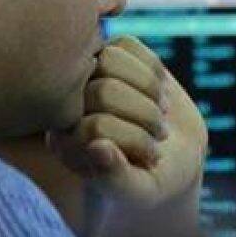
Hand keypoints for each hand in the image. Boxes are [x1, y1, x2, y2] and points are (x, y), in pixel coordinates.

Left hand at [50, 36, 207, 210]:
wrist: (171, 157)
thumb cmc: (151, 181)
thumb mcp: (139, 192)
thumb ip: (116, 179)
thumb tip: (99, 148)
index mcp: (64, 143)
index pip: (97, 126)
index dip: (135, 140)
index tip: (152, 158)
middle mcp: (69, 106)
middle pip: (104, 90)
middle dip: (145, 115)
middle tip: (161, 134)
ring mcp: (88, 77)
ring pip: (111, 57)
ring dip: (149, 87)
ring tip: (160, 112)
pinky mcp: (110, 55)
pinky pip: (128, 44)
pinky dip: (152, 68)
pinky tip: (160, 93)